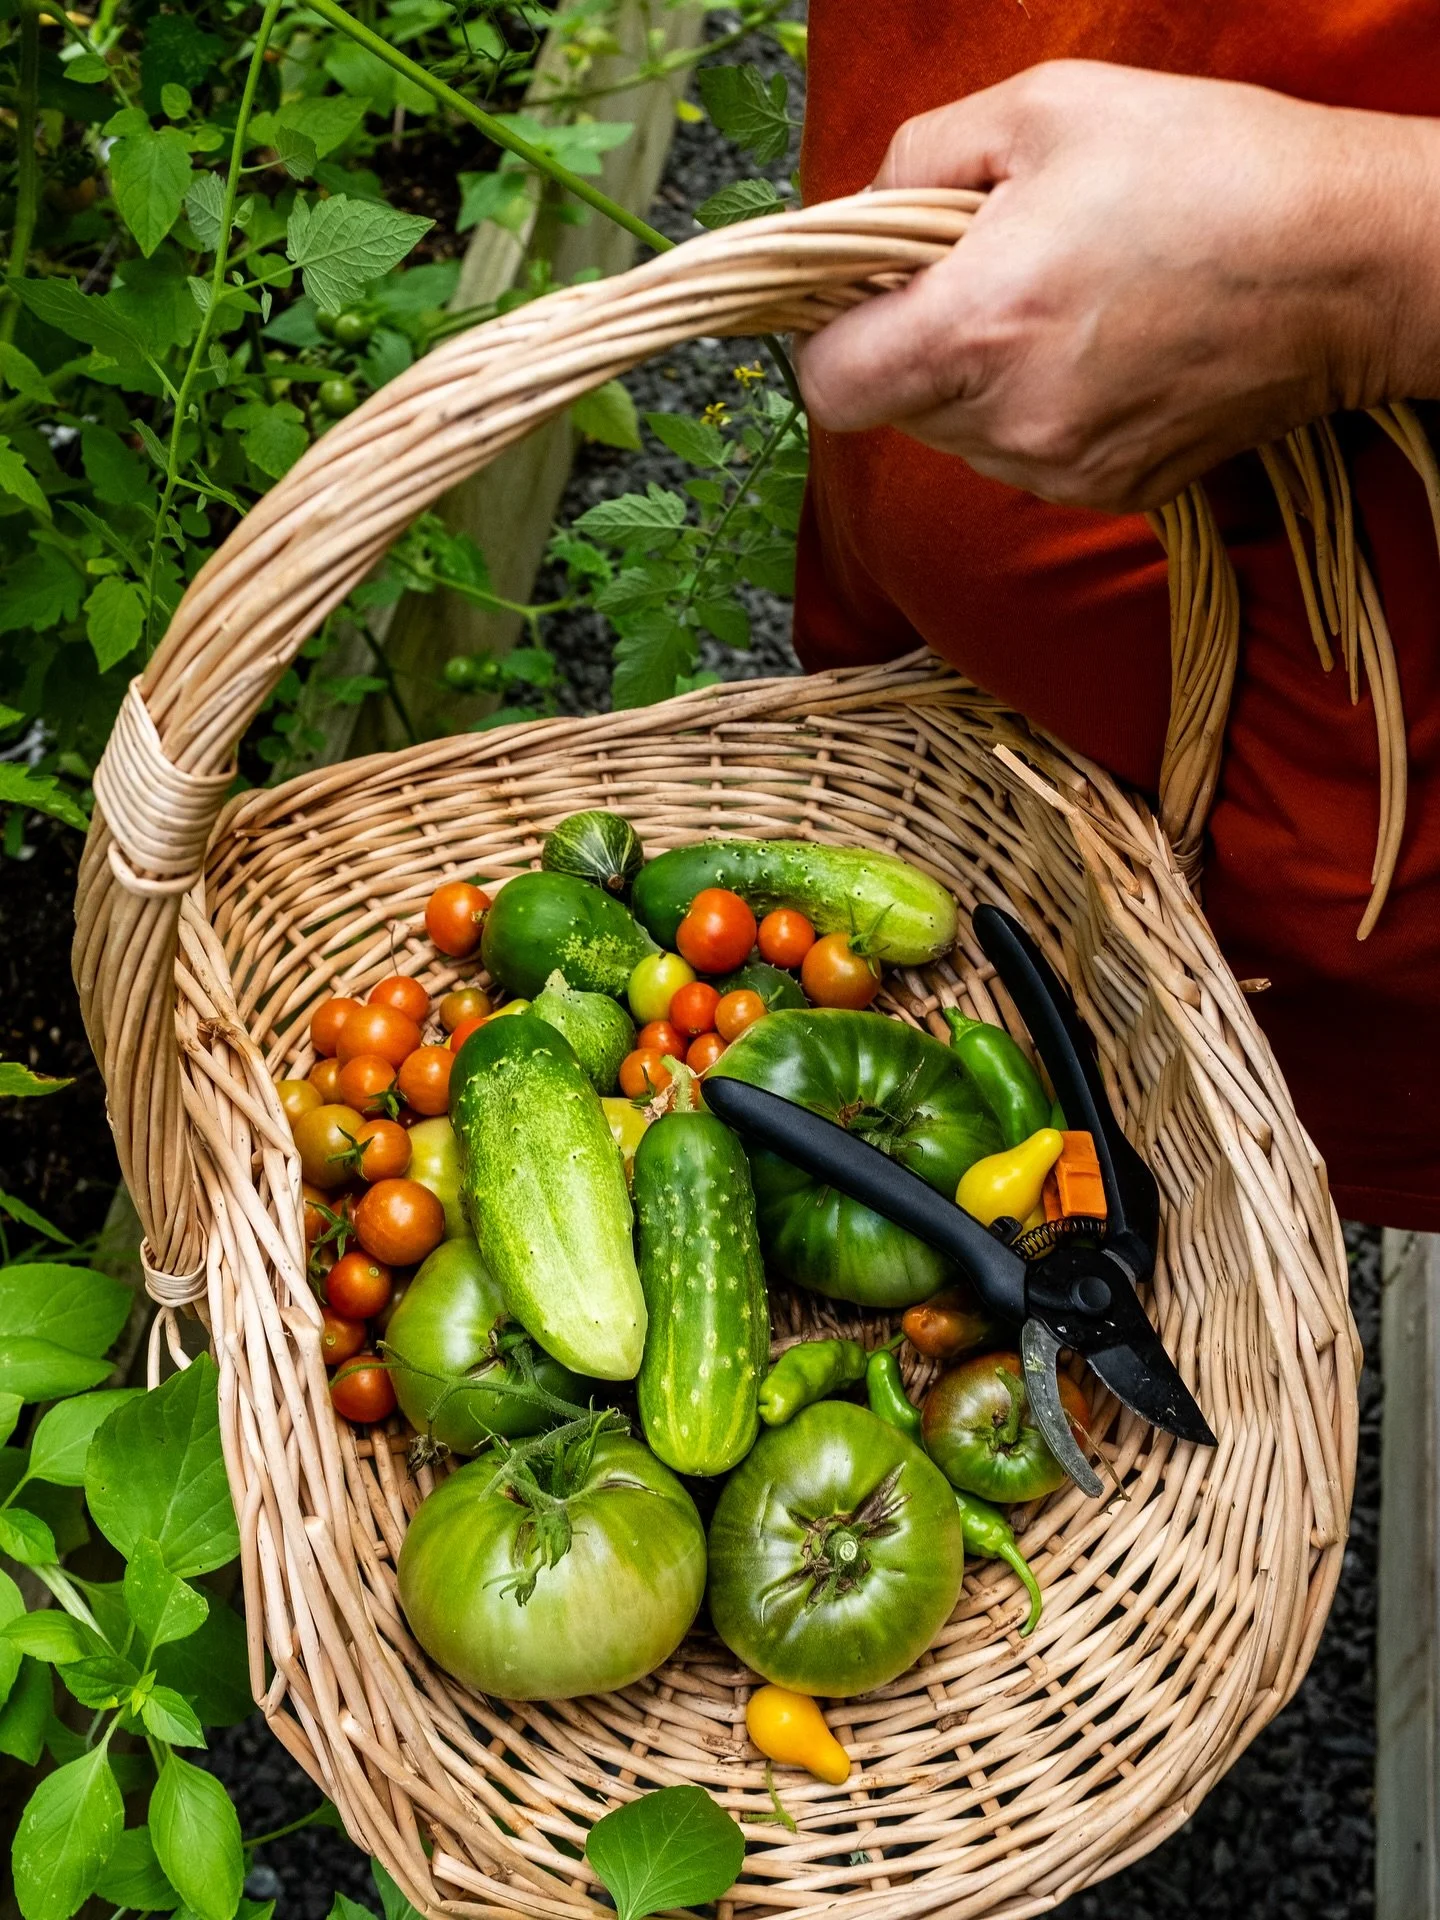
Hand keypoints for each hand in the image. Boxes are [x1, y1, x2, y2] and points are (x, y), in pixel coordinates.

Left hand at [797, 61, 1439, 510]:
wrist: (1352, 263)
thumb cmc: (1209, 166)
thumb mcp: (1043, 108)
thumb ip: (914, 160)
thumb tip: (853, 218)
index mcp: (979, 325)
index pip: (829, 385)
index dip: (827, 334)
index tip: (862, 292)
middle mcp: (1011, 421)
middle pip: (892, 409)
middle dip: (912, 342)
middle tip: (984, 270)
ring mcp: (1062, 469)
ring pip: (958, 438)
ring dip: (975, 377)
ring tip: (1058, 301)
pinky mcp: (1111, 493)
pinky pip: (1026, 458)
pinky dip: (1036, 408)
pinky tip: (1101, 347)